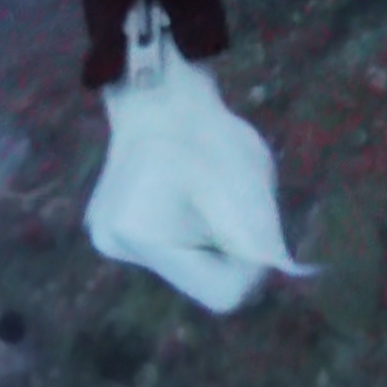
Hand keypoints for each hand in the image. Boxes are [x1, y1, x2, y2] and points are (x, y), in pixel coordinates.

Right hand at [84, 5, 313, 313]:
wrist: (160, 92)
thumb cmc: (208, 131)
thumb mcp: (248, 178)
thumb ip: (262, 233)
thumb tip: (278, 274)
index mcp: (144, 235)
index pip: (221, 294)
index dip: (252, 269)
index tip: (260, 231)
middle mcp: (116, 246)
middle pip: (202, 281)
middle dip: (229, 251)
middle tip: (232, 203)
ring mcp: (109, 239)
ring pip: (186, 265)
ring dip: (209, 239)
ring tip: (205, 191)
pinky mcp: (112, 229)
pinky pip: (170, 247)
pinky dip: (190, 229)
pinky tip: (184, 192)